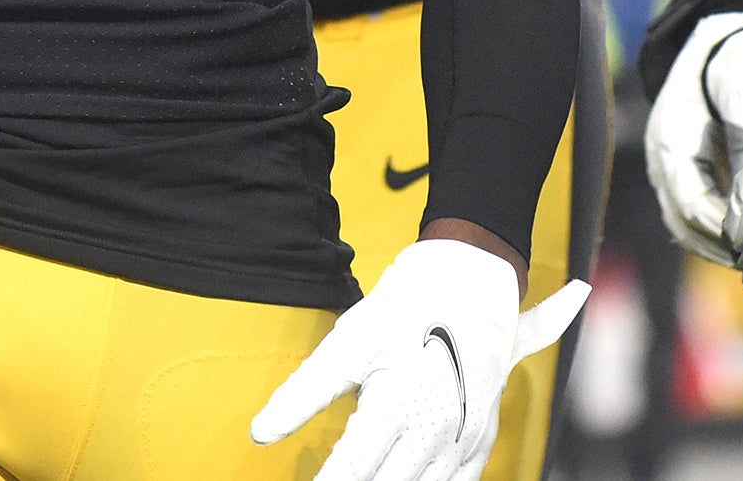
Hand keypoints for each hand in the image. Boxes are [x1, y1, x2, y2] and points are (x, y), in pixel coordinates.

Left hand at [251, 238, 586, 480]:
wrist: (474, 282)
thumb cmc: (407, 307)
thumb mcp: (349, 342)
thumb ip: (304, 393)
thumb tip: (261, 433)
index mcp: (395, 407)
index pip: (349, 472)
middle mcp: (433, 432)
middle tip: (333, 476)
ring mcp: (462, 440)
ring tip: (365, 473)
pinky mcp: (482, 439)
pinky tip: (404, 474)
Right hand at [642, 11, 742, 267]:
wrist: (741, 18)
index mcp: (670, 136)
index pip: (689, 202)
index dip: (723, 231)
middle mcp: (667, 155)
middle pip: (685, 221)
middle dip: (722, 247)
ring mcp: (681, 161)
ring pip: (692, 221)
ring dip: (723, 244)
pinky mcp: (701, 162)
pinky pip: (707, 208)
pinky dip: (728, 228)